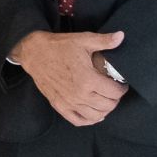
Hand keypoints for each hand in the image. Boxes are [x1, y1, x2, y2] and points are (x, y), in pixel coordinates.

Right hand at [11, 30, 127, 125]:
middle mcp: (79, 94)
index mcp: (88, 79)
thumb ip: (104, 41)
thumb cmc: (59, 46)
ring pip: (96, 116)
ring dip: (104, 110)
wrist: (34, 53)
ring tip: (104, 100)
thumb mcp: (83, 40)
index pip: (115, 92)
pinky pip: (78, 121)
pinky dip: (89, 120)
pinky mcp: (59, 105)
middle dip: (115, 98)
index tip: (121, 84)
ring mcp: (68, 102)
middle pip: (108, 106)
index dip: (122, 88)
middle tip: (113, 90)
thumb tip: (121, 36)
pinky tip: (93, 113)